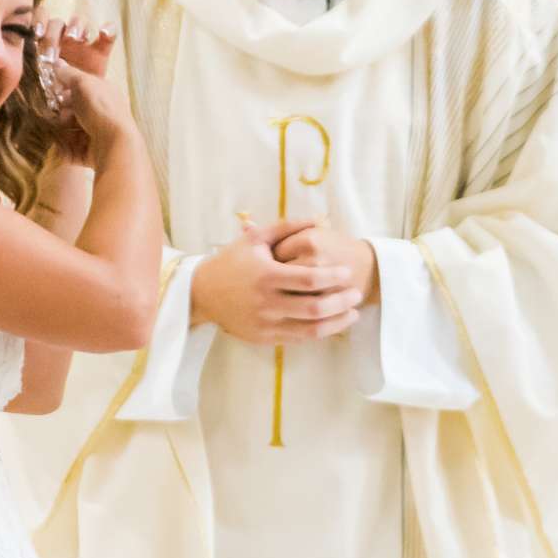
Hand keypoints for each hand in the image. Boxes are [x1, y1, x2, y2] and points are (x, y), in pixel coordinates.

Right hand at [38, 18, 130, 167]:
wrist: (113, 144)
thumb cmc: (100, 109)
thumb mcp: (83, 83)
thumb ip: (69, 73)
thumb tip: (57, 63)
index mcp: (104, 93)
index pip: (81, 88)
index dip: (65, 88)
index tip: (54, 90)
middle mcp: (103, 113)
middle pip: (74, 109)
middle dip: (62, 110)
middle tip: (58, 111)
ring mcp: (98, 133)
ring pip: (71, 129)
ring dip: (61, 128)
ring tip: (59, 128)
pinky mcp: (91, 152)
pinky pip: (71, 147)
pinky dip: (64, 145)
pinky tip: (60, 142)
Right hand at [190, 218, 364, 343]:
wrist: (201, 293)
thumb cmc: (231, 261)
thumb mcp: (256, 238)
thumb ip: (287, 227)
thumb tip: (319, 218)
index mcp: (266, 276)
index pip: (309, 280)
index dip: (333, 277)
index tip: (349, 273)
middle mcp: (266, 303)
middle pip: (314, 308)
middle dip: (341, 302)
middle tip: (357, 294)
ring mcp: (265, 323)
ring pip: (310, 330)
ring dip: (337, 323)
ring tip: (353, 313)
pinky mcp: (263, 337)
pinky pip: (298, 338)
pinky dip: (319, 332)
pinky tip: (332, 323)